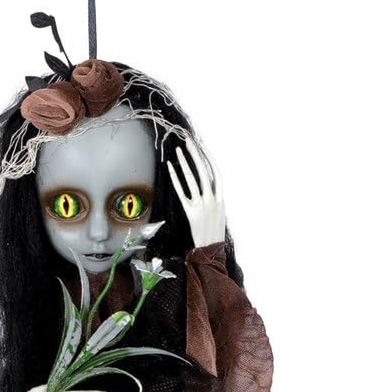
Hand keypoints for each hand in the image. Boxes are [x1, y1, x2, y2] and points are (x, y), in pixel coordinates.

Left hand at [166, 132, 225, 247]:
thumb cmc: (214, 232)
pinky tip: (171, 167)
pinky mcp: (191, 212)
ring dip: (184, 162)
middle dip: (195, 154)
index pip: (215, 171)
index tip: (201, 144)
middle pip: (203, 171)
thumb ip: (214, 197)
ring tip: (178, 150)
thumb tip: (206, 183)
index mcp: (221, 198)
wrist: (211, 250)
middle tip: (188, 140)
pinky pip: (182, 192)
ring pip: (192, 179)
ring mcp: (201, 205)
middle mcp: (212, 199)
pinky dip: (176, 178)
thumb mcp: (219, 212)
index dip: (208, 157)